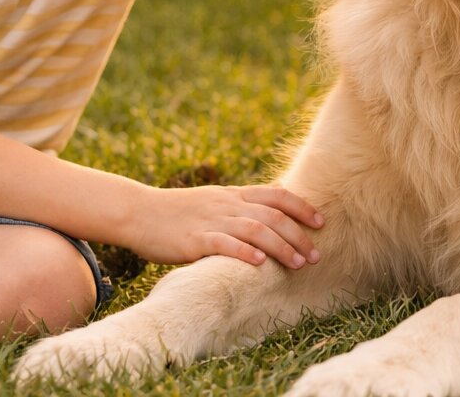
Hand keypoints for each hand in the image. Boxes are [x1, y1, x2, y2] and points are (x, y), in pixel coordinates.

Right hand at [129, 183, 323, 268]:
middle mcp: (227, 205)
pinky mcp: (194, 239)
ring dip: (281, 247)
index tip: (321, 221)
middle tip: (316, 254)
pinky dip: (244, 252)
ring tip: (299, 263)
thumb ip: (238, 206)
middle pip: (273, 216)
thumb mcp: (212, 201)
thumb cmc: (177, 212)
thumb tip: (267, 216)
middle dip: (299, 235)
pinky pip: (224, 244)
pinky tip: (260, 263)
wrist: (139, 212)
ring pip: (255, 230)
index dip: (301, 207)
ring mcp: (211, 221)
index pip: (276, 195)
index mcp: (232, 195)